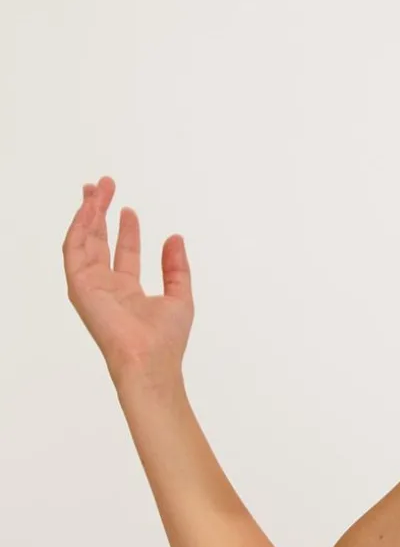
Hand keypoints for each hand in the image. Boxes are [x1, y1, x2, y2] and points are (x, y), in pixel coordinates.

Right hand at [63, 176, 192, 387]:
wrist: (149, 360)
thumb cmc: (165, 339)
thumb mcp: (180, 296)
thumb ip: (176, 267)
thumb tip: (175, 238)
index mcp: (127, 291)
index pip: (123, 253)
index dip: (125, 229)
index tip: (128, 208)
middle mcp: (105, 287)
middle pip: (97, 242)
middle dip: (99, 213)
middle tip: (103, 186)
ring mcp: (90, 286)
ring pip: (83, 241)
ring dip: (88, 213)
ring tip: (96, 189)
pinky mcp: (79, 285)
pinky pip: (73, 249)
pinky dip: (79, 226)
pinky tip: (88, 208)